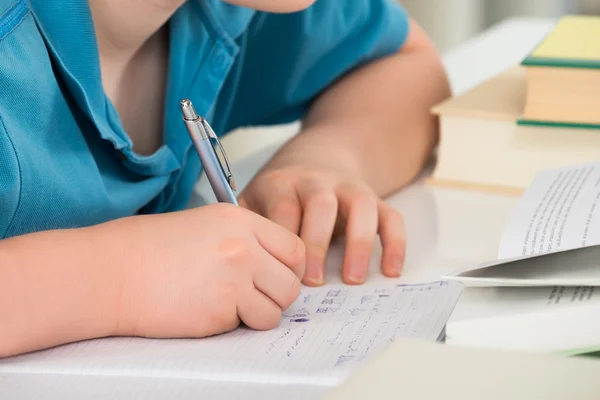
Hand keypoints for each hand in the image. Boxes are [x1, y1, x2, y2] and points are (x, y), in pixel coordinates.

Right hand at [116, 204, 305, 337]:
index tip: (279, 277)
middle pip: (291, 284)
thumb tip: (271, 264)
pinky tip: (206, 310)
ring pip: (275, 311)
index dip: (291, 268)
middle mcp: (243, 248)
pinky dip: (232, 324)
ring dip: (257, 314)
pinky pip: (246, 325)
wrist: (112, 272)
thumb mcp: (204, 225)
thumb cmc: (148, 248)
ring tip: (228, 305)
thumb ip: (243, 239)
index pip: (294, 248)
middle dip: (277, 295)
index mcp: (240, 221)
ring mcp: (234, 281)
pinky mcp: (220, 312)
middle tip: (254, 296)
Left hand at [238, 161, 405, 285]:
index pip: (283, 207)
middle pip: (321, 204)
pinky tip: (391, 270)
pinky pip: (390, 215)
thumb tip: (233, 262)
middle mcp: (318, 181)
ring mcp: (349, 188)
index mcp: (282, 181)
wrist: (318, 156)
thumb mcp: (255, 198)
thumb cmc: (281, 191)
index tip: (279, 272)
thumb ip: (245, 224)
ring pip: (361, 206)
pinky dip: (395, 242)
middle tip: (313, 281)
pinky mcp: (373, 197)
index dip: (284, 240)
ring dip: (359, 243)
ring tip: (353, 279)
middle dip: (317, 243)